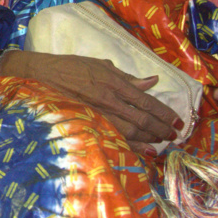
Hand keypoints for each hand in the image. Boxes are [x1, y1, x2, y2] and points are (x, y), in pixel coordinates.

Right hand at [1, 51, 182, 153]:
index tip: (177, 120)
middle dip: (161, 128)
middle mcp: (108, 99)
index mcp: (113, 82)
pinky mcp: (88, 123)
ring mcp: (98, 114)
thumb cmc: (71, 67)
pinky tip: (142, 152)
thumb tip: (152, 81)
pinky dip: (130, 146)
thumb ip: (127, 76)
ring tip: (163, 144)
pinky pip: (113, 138)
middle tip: (175, 135)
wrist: (41, 76)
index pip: (145, 100)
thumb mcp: (100, 64)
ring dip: (149, 139)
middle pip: (141, 118)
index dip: (163, 112)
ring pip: (130, 131)